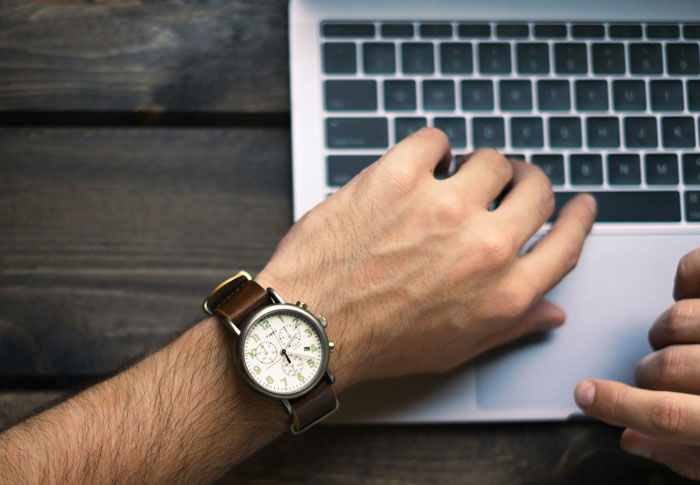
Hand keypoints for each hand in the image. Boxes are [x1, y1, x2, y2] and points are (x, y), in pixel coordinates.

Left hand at [257, 128, 595, 390]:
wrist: (311, 327)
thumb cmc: (377, 342)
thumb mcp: (456, 348)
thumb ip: (511, 326)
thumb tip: (550, 311)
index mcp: (504, 292)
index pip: (566, 243)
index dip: (577, 218)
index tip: (578, 204)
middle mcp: (483, 247)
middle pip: (536, 190)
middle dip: (527, 182)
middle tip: (509, 182)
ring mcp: (442, 207)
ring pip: (490, 159)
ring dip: (475, 166)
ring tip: (451, 180)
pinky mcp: (399, 177)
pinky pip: (435, 139)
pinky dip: (431, 149)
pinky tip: (418, 166)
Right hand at [575, 247, 699, 479]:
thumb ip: (686, 454)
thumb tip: (631, 439)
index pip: (666, 418)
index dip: (618, 407)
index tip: (584, 395)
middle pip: (665, 368)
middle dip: (648, 374)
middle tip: (652, 375)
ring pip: (678, 321)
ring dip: (666, 332)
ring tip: (680, 341)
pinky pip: (698, 270)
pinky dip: (687, 276)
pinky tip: (688, 293)